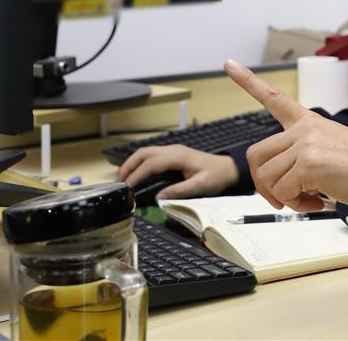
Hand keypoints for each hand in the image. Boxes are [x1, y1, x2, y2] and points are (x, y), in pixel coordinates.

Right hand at [115, 144, 238, 199]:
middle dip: (128, 167)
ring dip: (132, 164)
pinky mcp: (172, 155)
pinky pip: (151, 156)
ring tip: (123, 180)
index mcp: (178, 156)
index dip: (137, 175)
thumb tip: (159, 198)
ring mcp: (172, 151)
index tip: (126, 187)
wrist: (228, 168)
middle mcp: (173, 150)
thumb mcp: (201, 186)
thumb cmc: (217, 176)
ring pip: (145, 153)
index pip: (151, 163)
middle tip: (118, 183)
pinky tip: (136, 176)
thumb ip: (180, 191)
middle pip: (143, 153)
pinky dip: (139, 164)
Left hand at [224, 59, 347, 210]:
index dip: (248, 81)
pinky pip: (283, 192)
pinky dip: (296, 204)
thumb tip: (283, 183)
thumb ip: (302, 156)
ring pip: (266, 178)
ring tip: (307, 198)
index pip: (274, 97)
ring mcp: (304, 145)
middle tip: (281, 196)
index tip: (230, 65)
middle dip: (263, 183)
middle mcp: (303, 130)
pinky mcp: (307, 164)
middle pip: (256, 155)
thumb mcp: (329, 149)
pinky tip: (316, 200)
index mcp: (308, 122)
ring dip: (282, 197)